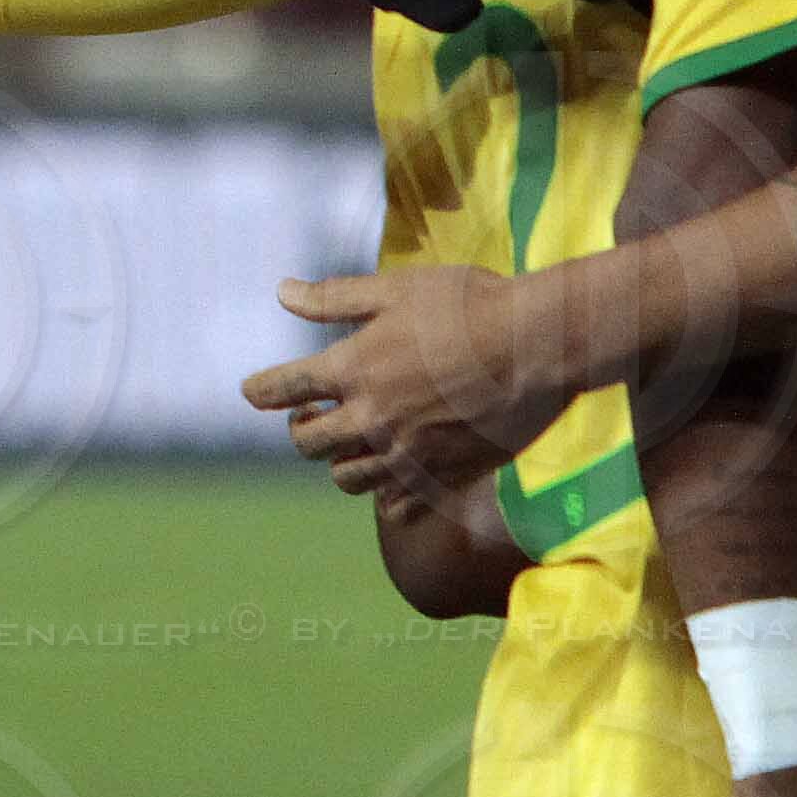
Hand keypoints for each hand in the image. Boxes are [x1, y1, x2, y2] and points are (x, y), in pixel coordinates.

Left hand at [243, 267, 551, 498]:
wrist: (542, 345)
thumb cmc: (471, 306)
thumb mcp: (397, 289)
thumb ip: (335, 297)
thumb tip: (281, 291)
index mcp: (354, 368)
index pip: (282, 389)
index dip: (260, 390)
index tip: (254, 391)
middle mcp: (372, 417)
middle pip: (307, 442)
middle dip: (301, 428)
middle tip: (312, 414)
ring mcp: (408, 453)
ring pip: (346, 479)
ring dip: (340, 462)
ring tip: (353, 443)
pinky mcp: (444, 477)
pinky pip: (395, 507)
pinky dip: (385, 496)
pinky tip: (393, 474)